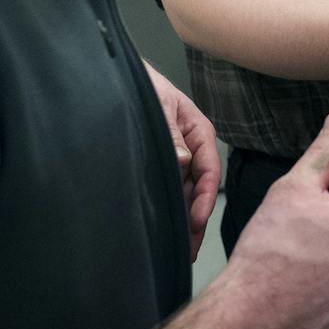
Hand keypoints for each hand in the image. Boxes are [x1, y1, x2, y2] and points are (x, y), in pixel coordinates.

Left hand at [143, 61, 219, 261]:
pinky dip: (172, 210)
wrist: (119, 79)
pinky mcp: (162, 166)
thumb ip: (172, 134)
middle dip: (196, 220)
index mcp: (198, 132)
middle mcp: (191, 149)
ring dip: (184, 220)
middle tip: (190, 250)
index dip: (205, 197)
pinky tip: (168, 230)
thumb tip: (183, 161)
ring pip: (185, 194)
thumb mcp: (159, 106)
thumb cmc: (144, 85)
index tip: (197, 220)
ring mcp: (177, 159)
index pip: (209, 169)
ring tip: (181, 249)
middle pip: (199, 188)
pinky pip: (170, 191)